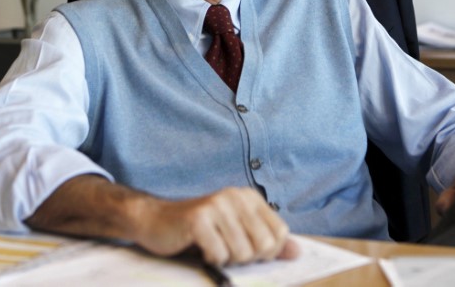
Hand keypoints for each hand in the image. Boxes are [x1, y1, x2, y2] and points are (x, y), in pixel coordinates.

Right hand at [135, 186, 299, 265]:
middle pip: (264, 245)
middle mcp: (235, 196)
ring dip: (226, 259)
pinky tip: (200, 248)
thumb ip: (269, 241)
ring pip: (242, 253)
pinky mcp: (198, 219)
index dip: (268, 252)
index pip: (280, 233)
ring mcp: (216, 205)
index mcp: (249, 197)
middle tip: (227, 250)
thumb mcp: (237, 232)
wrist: (156, 220)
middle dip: (247, 258)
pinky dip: (211, 259)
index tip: (249, 251)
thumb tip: (297, 252)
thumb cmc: (199, 230)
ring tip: (213, 247)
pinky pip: (219, 254)